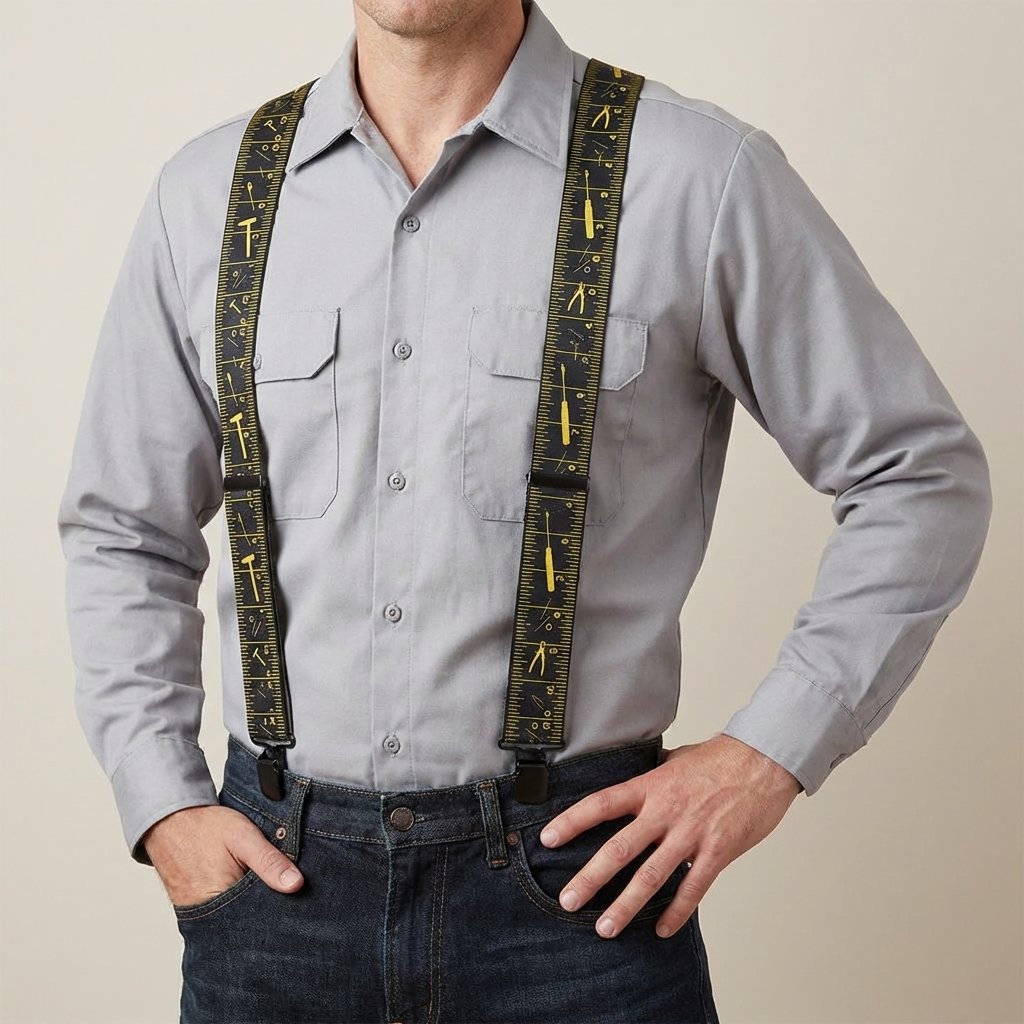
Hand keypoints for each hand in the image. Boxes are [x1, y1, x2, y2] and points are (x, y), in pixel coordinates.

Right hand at [142, 804, 304, 906]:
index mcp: (221, 899)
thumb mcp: (244, 836)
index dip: (280, 909)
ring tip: (263, 890)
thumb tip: (296, 885)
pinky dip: (236, 905)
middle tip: (284, 895)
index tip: (296, 900)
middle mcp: (207, 914)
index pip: (260, 919)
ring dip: (252, 908)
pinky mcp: (195, 909)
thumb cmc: (206, 827)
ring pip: (235, 920)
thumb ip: (269, 861)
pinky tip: (246, 890)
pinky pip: (222, 914)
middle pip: (248, 922)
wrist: (171, 821)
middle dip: (267, 911)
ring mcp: (198, 915)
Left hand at [538, 733, 802, 938]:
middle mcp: (665, 812)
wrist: (763, 761)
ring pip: (651, 876)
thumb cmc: (720, 759)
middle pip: (619, 848)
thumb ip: (651, 777)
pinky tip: (661, 929)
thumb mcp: (675, 760)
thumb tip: (632, 784)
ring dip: (625, 905)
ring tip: (605, 927)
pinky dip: (676, 912)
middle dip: (590, 878)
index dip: (572, 821)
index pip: (602, 804)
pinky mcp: (717, 852)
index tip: (548, 838)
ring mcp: (691, 834)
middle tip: (567, 900)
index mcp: (651, 787)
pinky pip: (692, 889)